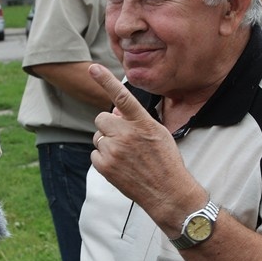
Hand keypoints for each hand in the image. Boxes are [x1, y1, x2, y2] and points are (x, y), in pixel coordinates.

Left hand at [88, 64, 205, 234]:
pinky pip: (95, 154)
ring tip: (126, 156)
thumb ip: (137, 120)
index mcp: (142, 123)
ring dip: (107, 143)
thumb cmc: (166, 161)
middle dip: (108, 126)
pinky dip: (104, 159)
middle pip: (101, 119)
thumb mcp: (158, 133)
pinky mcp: (105, 166)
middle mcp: (126, 134)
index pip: (122, 97)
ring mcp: (114, 151)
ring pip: (97, 137)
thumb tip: (115, 113)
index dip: (106, 80)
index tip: (93, 68)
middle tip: (122, 138)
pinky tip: (120, 166)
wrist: (168, 192)